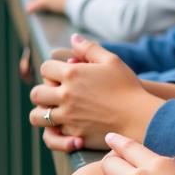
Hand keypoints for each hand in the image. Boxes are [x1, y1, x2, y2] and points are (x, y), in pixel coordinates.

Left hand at [29, 34, 162, 149]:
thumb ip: (90, 48)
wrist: (138, 116)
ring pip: (37, 116)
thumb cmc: (127, 86)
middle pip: (36, 93)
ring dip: (42, 113)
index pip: (45, 68)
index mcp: (72, 74)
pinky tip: (64, 128)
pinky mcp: (72, 135)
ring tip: (54, 111)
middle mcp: (65, 95)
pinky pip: (51, 135)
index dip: (52, 70)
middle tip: (55, 93)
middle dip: (43, 91)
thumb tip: (73, 38)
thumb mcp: (112, 61)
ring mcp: (67, 117)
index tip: (61, 74)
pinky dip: (54, 132)